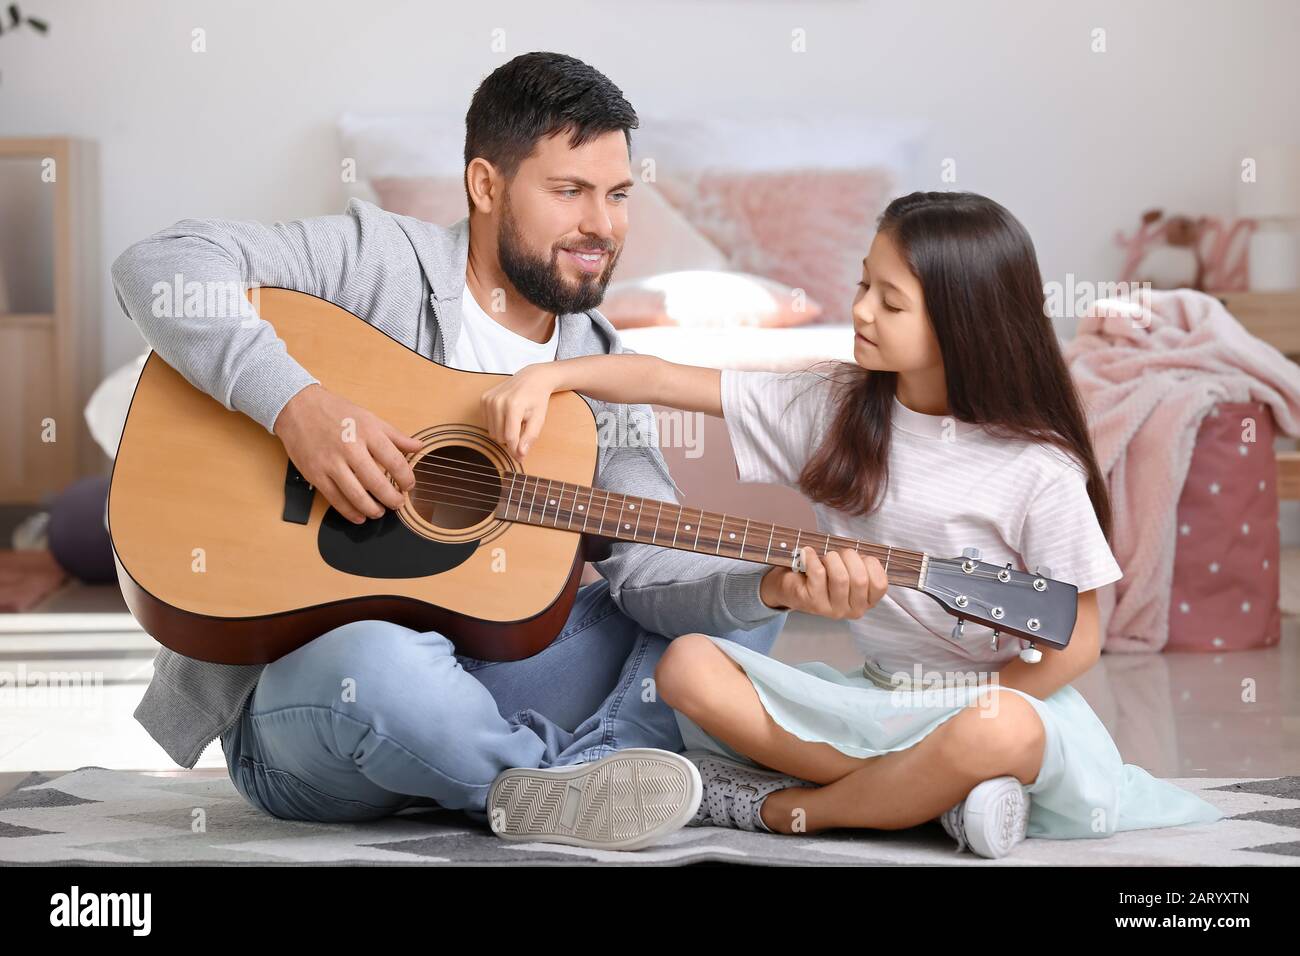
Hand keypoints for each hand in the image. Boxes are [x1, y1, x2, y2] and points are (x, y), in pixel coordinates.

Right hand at [272, 383, 421, 524]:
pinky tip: (360, 515)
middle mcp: (350, 448)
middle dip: (391, 498)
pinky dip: (350, 512)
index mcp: (368, 432)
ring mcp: (331, 462)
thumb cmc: (336, 412)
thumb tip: (418, 446)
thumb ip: (395, 435)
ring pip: (356, 495)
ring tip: (380, 512)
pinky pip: (335, 499)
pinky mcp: (315, 474)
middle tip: (397, 503)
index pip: (395, 461)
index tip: (409, 486)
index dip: (406, 478)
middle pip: (377, 482)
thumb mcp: (369, 418)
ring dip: (372, 509)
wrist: (298, 407)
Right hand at [480, 363, 561, 458]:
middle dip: (511, 439)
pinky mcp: (484, 399)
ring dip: (504, 431)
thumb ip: (530, 437)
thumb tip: (520, 454)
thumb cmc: (537, 400)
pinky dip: (497, 423)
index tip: (521, 457)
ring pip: (492, 432)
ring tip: (515, 419)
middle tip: (522, 428)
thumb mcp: (539, 419)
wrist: (531, 378)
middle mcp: (498, 401)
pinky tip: (506, 414)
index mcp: (514, 406)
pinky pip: (487, 423)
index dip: (515, 450)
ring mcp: (489, 399)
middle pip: (500, 437)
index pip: (510, 437)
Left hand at [759, 547, 887, 618]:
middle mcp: (853, 610)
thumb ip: (860, 565)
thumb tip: (861, 554)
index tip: (859, 557)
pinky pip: (818, 574)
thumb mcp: (849, 571)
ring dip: (832, 558)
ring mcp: (833, 610)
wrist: (792, 586)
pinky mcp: (813, 603)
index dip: (871, 564)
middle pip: (860, 579)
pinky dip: (813, 558)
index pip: (880, 585)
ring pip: (840, 577)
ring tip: (825, 556)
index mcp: (867, 602)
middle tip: (838, 554)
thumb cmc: (825, 574)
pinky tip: (808, 553)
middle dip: (850, 557)